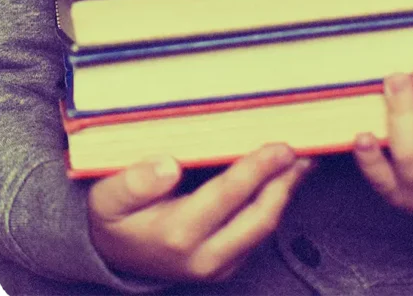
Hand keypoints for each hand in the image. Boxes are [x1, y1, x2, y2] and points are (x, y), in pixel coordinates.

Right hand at [88, 143, 316, 282]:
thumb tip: (167, 166)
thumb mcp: (109, 196)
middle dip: (285, 182)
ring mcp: (217, 266)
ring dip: (285, 192)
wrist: (113, 254)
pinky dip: (274, 203)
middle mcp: (203, 257)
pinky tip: (283, 178)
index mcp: (177, 234)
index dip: (259, 169)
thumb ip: (134, 181)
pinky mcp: (225, 267)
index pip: (229, 196)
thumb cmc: (115, 215)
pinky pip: (257, 234)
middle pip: (259, 218)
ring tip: (303, 160)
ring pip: (264, 228)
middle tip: (303, 150)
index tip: (281, 146)